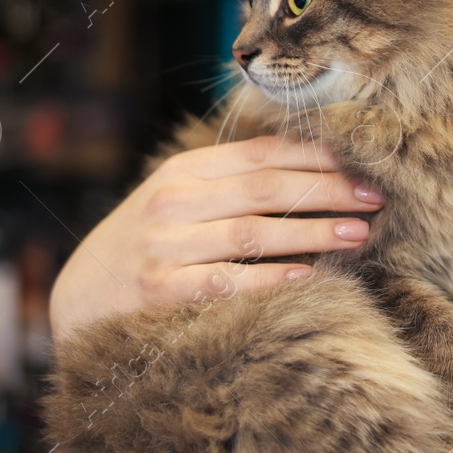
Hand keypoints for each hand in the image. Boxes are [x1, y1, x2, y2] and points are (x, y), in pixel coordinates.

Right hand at [48, 134, 384, 342]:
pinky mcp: (159, 293)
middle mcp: (173, 201)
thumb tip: (319, 169)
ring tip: (358, 236)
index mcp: (185, 170)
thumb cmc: (149, 243)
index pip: (262, 153)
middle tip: (376, 200)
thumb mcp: (181, 199)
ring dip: (311, 233)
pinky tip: (309, 276)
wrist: (77, 300)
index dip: (318, 157)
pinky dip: (271, 278)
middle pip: (265, 189)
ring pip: (252, 232)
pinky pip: (227, 282)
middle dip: (328, 191)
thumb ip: (234, 182)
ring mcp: (164, 247)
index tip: (366, 166)